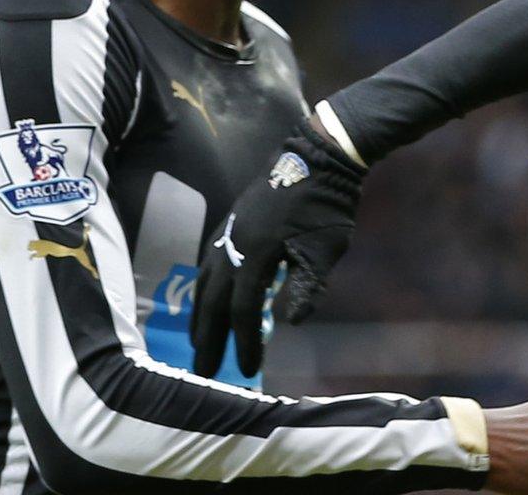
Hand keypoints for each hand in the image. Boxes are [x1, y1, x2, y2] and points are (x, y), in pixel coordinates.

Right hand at [190, 118, 363, 377]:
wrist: (319, 157)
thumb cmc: (328, 205)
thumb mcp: (325, 249)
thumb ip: (306, 286)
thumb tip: (287, 323)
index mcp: (257, 255)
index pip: (243, 310)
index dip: (244, 342)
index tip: (247, 371)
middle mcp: (233, 246)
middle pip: (213, 301)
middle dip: (208, 339)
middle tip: (204, 371)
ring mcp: (228, 232)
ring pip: (204, 282)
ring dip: (200, 316)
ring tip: (198, 343)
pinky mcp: (230, 222)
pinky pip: (207, 263)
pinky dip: (203, 288)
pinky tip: (205, 300)